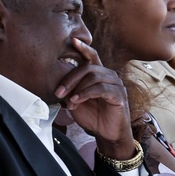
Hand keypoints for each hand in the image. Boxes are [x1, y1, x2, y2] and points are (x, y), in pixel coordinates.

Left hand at [54, 39, 133, 155]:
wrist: (107, 134)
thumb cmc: (94, 117)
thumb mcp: (76, 101)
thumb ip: (70, 90)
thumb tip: (56, 83)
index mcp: (99, 74)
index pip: (92, 56)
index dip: (83, 48)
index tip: (72, 41)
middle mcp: (109, 76)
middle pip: (88, 67)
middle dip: (70, 78)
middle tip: (58, 92)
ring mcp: (115, 84)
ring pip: (93, 77)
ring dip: (77, 89)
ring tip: (70, 101)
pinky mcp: (119, 95)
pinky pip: (100, 89)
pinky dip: (85, 94)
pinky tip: (77, 101)